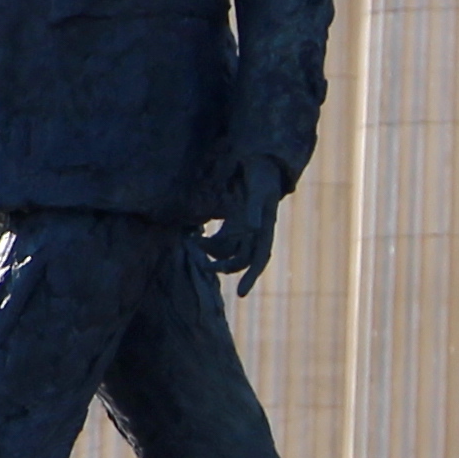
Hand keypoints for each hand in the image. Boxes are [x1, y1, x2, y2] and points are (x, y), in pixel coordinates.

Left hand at [196, 152, 282, 286]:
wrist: (259, 163)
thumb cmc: (262, 176)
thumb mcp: (259, 191)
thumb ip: (254, 210)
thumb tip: (251, 229)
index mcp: (265, 231)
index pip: (259, 260)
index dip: (251, 278)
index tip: (241, 294)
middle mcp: (254, 235)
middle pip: (239, 261)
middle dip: (221, 266)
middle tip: (202, 266)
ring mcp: (243, 231)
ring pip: (226, 252)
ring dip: (210, 253)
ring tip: (193, 241)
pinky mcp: (232, 224)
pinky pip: (219, 241)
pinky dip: (207, 242)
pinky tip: (194, 235)